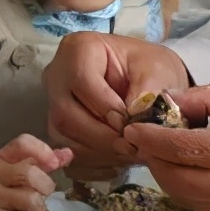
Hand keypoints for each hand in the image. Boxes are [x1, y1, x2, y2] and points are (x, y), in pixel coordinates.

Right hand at [0, 134, 72, 210]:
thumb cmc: (3, 187)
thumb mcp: (19, 169)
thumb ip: (45, 161)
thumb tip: (68, 154)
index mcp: (3, 157)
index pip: (23, 142)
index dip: (42, 150)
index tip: (54, 163)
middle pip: (30, 173)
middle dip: (46, 186)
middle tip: (42, 194)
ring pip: (31, 200)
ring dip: (38, 208)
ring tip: (31, 210)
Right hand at [44, 31, 190, 180]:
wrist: (147, 77)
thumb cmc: (150, 66)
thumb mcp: (156, 70)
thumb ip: (146, 92)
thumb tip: (133, 122)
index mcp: (78, 49)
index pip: (81, 81)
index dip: (105, 107)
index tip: (130, 123)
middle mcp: (57, 76)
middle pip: (66, 113)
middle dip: (101, 136)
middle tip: (131, 147)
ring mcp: (53, 103)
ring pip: (63, 136)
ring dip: (98, 152)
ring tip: (129, 153)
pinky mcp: (58, 127)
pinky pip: (67, 151)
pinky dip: (93, 161)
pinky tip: (118, 159)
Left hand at [123, 84, 209, 210]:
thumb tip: (169, 101)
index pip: (183, 149)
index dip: (151, 138)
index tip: (133, 125)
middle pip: (178, 181)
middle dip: (154, 159)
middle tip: (145, 137)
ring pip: (189, 200)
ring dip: (170, 176)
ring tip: (167, 150)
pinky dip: (193, 189)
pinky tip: (196, 167)